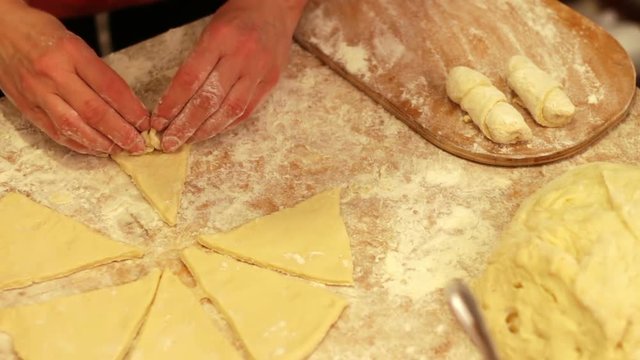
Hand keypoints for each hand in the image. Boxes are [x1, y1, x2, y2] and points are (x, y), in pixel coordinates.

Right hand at [0, 1, 148, 154]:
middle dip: (121, 132)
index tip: (146, 123)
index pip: (110, 87)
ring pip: (74, 126)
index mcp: (71, 52)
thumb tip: (127, 104)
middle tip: (138, 145)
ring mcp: (37, 92)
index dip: (131, 109)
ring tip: (120, 150)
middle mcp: (53, 73)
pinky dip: (78, 144)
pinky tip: (95, 149)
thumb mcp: (75, 43)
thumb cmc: (41, 33)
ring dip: (101, 143)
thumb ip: (97, 72)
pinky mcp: (25, 107)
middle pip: (94, 111)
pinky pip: (54, 132)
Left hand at [151, 0, 307, 151]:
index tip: (158, 121)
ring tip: (189, 140)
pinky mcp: (271, 81)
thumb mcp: (211, 31)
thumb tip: (175, 101)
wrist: (274, 7)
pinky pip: (247, 110)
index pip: (189, 78)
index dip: (172, 104)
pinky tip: (212, 130)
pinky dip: (227, 123)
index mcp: (219, 38)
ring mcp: (260, 70)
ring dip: (206, 130)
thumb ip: (197, 62)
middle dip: (186, 125)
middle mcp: (241, 56)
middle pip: (209, 99)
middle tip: (170, 141)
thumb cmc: (236, 18)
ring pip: (230, 110)